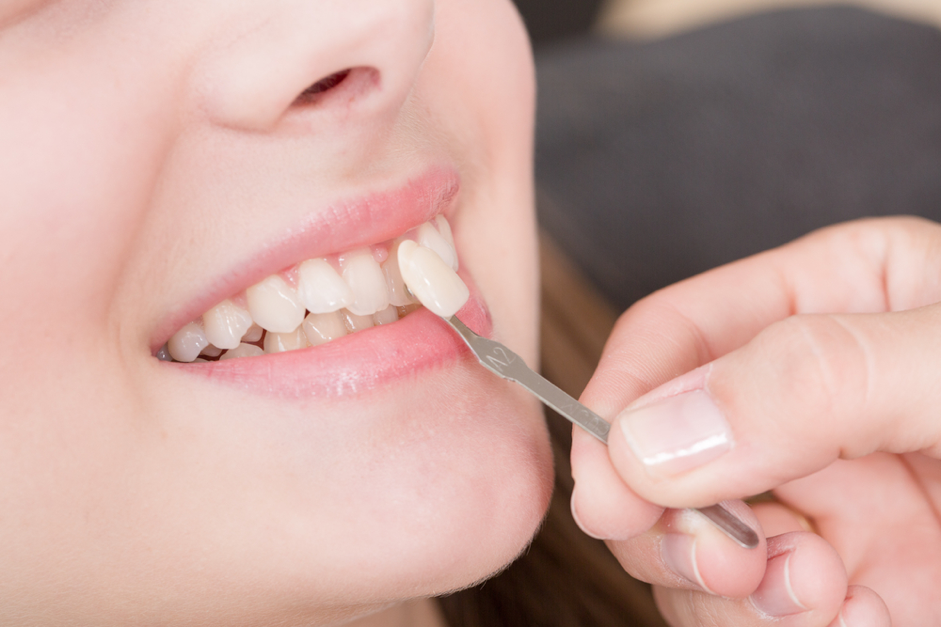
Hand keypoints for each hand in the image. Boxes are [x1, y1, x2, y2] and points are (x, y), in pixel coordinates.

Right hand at [570, 217, 940, 625]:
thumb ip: (814, 378)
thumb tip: (653, 439)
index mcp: (829, 304)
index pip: (674, 336)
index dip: (621, 404)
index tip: (609, 486)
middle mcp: (803, 403)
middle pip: (658, 451)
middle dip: (665, 514)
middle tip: (715, 556)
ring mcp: (821, 500)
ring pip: (685, 542)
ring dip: (717, 583)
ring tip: (809, 594)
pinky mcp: (840, 586)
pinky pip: (742, 611)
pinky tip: (846, 618)